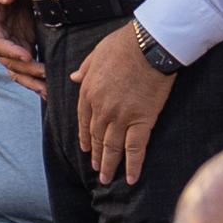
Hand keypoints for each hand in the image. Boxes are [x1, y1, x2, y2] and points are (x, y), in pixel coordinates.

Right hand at [0, 0, 47, 94]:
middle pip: (8, 62)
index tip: (27, 55)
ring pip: (19, 70)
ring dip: (32, 81)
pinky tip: (50, 87)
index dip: (9, 51)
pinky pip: (29, 66)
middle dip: (26, 70)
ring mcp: (10, 46)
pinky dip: (38, 77)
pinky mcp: (23, 46)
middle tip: (45, 74)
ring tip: (49, 91)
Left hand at [72, 22, 174, 190]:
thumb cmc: (124, 44)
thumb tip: (74, 77)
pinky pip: (135, 149)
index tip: (86, 150)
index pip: (83, 122)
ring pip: (112, 147)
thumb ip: (85, 69)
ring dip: (109, 165)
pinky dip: (132, 165)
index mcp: (88, 93)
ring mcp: (120, 118)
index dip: (85, 138)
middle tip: (97, 170)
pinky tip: (131, 178)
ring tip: (107, 178)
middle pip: (97, 138)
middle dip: (97, 156)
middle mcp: (101, 110)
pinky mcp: (142, 121)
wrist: (148, 45)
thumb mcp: (96, 54)